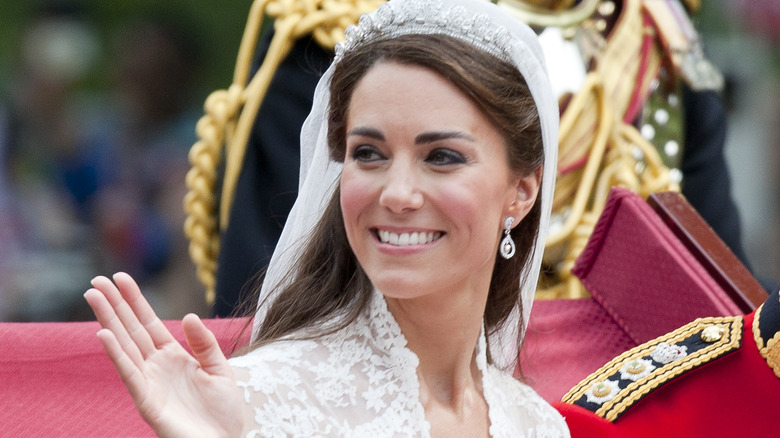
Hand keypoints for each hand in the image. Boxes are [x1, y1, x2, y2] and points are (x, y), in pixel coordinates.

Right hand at [84, 272, 244, 437]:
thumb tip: (188, 316)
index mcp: (173, 356)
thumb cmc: (222, 413)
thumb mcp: (220, 370)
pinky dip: (116, 354)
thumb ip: (205, 344)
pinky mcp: (146, 401)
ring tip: (93, 296)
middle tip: (96, 280)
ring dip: (108, 321)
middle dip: (114, 305)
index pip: (148, 323)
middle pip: (131, 329)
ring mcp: (149, 383)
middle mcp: (156, 366)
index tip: (121, 277)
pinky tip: (104, 334)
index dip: (135, 300)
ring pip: (124, 346)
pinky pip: (129, 374)